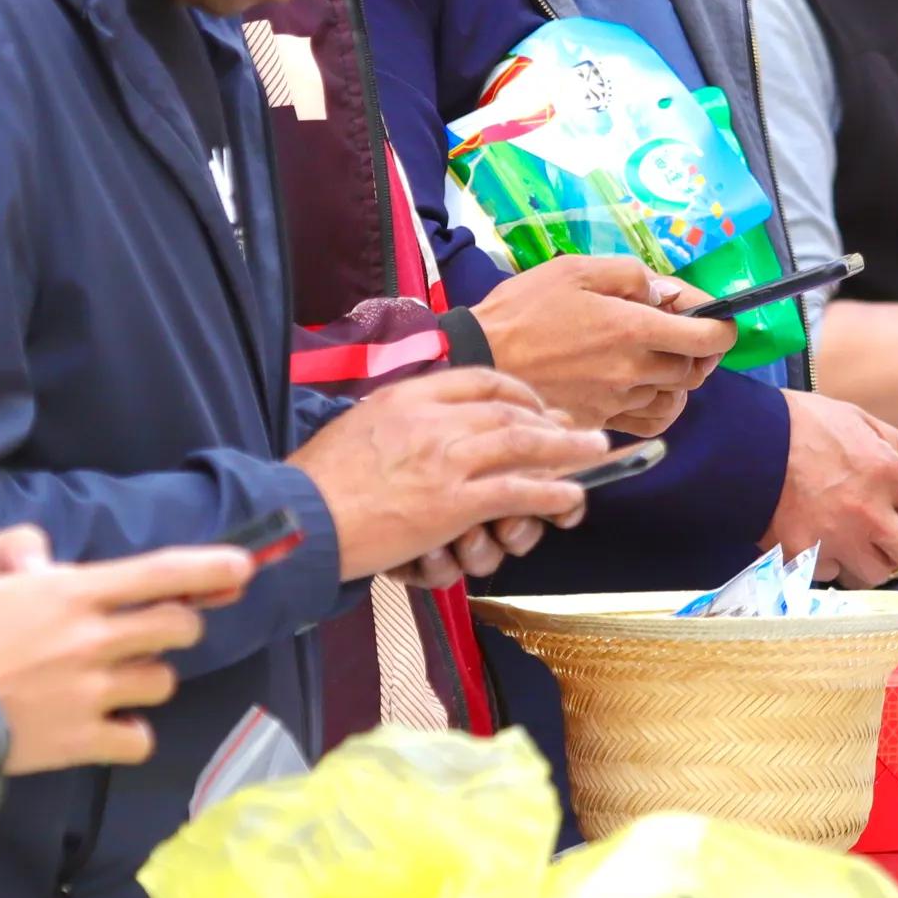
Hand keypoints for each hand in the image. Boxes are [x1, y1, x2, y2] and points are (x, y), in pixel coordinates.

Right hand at [0, 545, 245, 774]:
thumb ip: (25, 557)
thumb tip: (53, 568)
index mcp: (71, 594)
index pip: (159, 574)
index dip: (209, 569)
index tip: (243, 568)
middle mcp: (92, 640)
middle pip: (176, 628)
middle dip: (180, 625)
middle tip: (159, 631)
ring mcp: (92, 694)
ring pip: (161, 682)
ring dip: (148, 679)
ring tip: (113, 680)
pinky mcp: (83, 741)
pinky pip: (139, 739)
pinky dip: (131, 734)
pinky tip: (111, 727)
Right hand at [290, 367, 607, 582]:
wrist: (301, 516)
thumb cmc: (318, 480)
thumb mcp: (357, 426)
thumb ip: (395, 418)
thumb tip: (417, 420)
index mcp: (409, 396)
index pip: (479, 381)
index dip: (517, 392)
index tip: (534, 404)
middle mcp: (434, 419)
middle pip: (509, 409)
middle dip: (551, 419)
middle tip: (577, 428)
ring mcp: (447, 460)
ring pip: (524, 444)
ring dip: (567, 449)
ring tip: (596, 451)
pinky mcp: (453, 503)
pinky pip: (517, 491)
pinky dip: (551, 492)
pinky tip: (571, 496)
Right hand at [467, 255, 735, 436]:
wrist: (478, 359)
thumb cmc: (523, 310)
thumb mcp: (575, 270)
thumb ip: (629, 275)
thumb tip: (664, 293)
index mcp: (632, 328)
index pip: (707, 338)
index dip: (723, 327)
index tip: (719, 319)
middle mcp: (632, 370)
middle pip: (694, 369)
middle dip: (697, 348)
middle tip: (677, 330)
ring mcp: (618, 401)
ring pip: (674, 396)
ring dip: (676, 376)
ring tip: (657, 356)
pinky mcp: (601, 421)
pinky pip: (649, 421)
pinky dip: (659, 406)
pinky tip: (645, 388)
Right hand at [762, 392, 897, 584]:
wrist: (741, 442)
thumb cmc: (800, 424)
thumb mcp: (860, 421)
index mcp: (886, 472)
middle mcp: (867, 512)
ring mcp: (835, 539)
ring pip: (879, 573)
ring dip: (877, 558)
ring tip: (864, 538)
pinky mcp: (804, 557)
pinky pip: (833, 574)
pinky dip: (833, 561)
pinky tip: (826, 539)